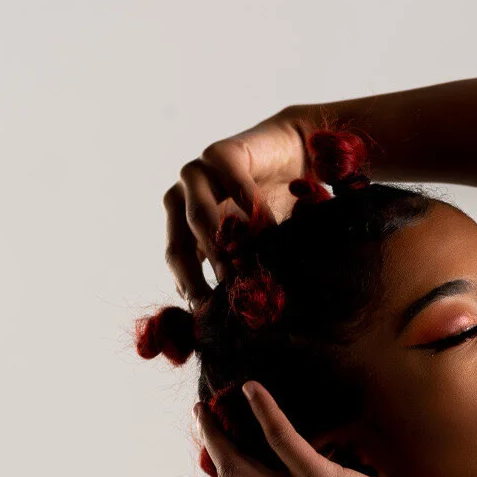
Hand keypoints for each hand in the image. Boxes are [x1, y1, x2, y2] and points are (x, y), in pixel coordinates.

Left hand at [164, 113, 323, 303]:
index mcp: (185, 230)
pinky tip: (267, 226)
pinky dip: (249, 205)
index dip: (192, 295)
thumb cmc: (277, 206)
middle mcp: (183, 203)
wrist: (298, 156)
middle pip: (178, 248)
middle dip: (198, 279)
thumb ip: (245, 273)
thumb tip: (241, 321)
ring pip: (199, 217)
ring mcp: (197, 176)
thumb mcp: (258, 247)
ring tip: (242, 270)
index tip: (211, 322)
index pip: (179, 268)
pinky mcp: (221, 153)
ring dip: (219, 247)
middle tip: (221, 305)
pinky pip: (232, 182)